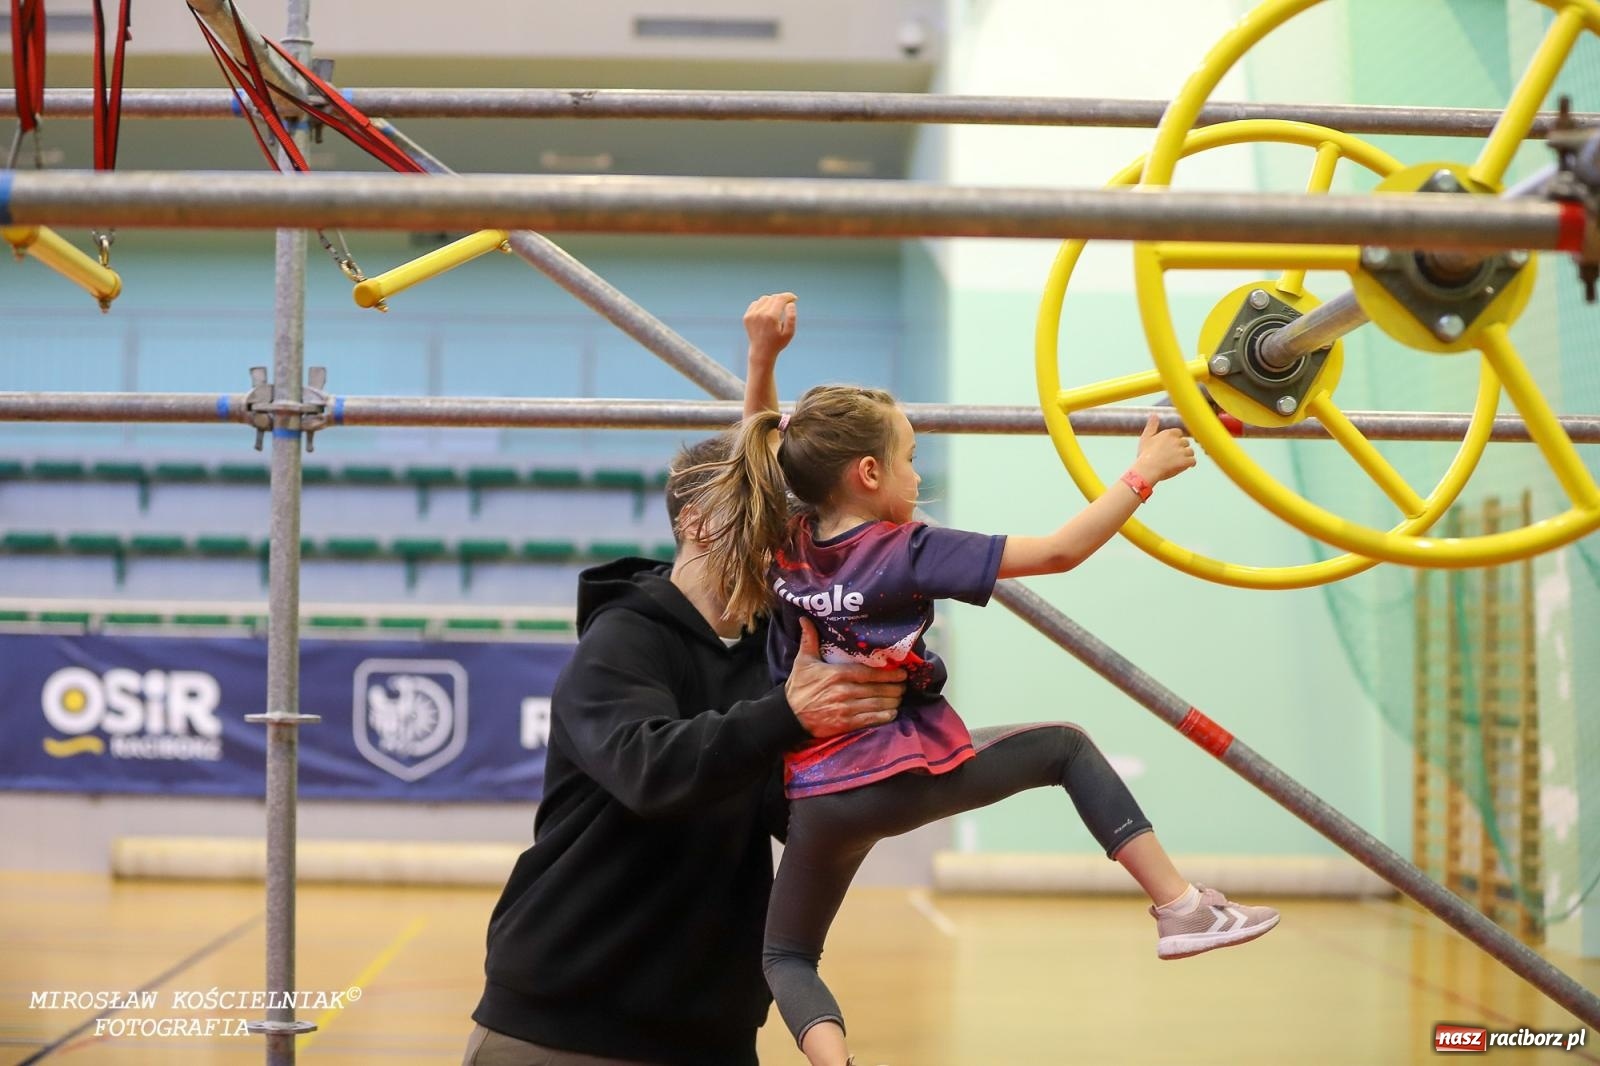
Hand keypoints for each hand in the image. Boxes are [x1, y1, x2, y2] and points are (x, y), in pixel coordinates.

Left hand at [744, 292, 797, 362]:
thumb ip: (792, 317)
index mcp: (771, 317)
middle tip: (787, 304)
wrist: (761, 352)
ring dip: (772, 301)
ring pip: (764, 298)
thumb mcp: (789, 333)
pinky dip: (763, 305)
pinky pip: (756, 303)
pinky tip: (767, 312)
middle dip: (782, 299)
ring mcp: (752, 315)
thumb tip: (790, 304)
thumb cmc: (778, 343)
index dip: (789, 296)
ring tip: (777, 310)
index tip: (794, 298)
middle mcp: (760, 314)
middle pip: (773, 297)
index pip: (780, 299)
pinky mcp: (747, 316)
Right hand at [784, 617, 904, 738]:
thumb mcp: (803, 661)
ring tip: (900, 697)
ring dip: (892, 701)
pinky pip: (870, 720)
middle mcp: (843, 691)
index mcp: (836, 674)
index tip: (901, 672)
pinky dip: (884, 717)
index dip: (888, 674)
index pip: (868, 673)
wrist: (788, 715)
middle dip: (894, 688)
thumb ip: (809, 640)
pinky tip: (892, 713)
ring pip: (876, 704)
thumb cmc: (798, 687)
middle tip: (904, 685)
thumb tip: (804, 618)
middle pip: (876, 689)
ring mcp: (845, 709)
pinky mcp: (845, 724)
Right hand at [1133, 413, 1196, 483]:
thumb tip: (1154, 414)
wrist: (1147, 469)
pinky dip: (1190, 464)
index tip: (1170, 447)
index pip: (1179, 433)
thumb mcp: (1146, 437)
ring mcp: (1182, 451)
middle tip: (1172, 456)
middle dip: (1181, 448)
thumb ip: (1152, 425)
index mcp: (1169, 433)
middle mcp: (1177, 440)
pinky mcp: (1186, 461)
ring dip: (1186, 456)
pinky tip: (1185, 466)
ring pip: (1190, 452)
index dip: (1175, 440)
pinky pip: (1193, 461)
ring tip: (1176, 462)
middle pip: (1185, 442)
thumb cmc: (1145, 455)